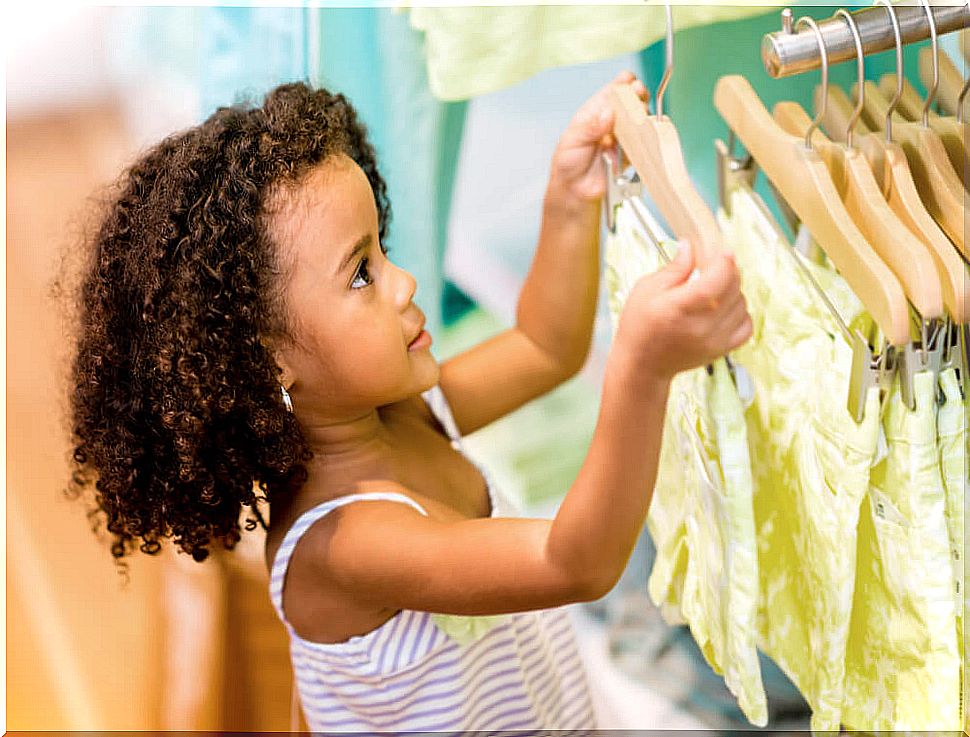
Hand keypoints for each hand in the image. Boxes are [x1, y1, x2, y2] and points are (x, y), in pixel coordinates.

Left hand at [550, 71, 648, 202]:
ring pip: (640, 121)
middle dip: (637, 96)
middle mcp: (612, 122)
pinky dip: (644, 140)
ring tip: (639, 117)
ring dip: (642, 117)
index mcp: (595, 112)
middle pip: (632, 102)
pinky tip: (641, 138)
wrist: (575, 192)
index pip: (613, 91)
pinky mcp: (632, 154)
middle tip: (639, 94)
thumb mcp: (572, 141)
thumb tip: (607, 113)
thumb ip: (590, 127)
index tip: (629, 82)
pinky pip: (643, 144)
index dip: (623, 84)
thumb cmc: (568, 163)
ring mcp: (623, 137)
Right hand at [614, 241, 752, 383]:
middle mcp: (700, 326)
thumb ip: (674, 268)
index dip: (724, 262)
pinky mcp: (721, 350)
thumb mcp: (647, 289)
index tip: (722, 253)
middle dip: (728, 272)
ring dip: (733, 291)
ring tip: (713, 292)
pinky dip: (740, 312)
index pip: (715, 281)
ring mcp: (714, 340)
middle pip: (732, 288)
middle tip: (714, 268)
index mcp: (678, 308)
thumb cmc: (639, 325)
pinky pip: (746, 325)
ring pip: (742, 304)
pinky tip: (723, 309)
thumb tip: (691, 246)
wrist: (642, 364)